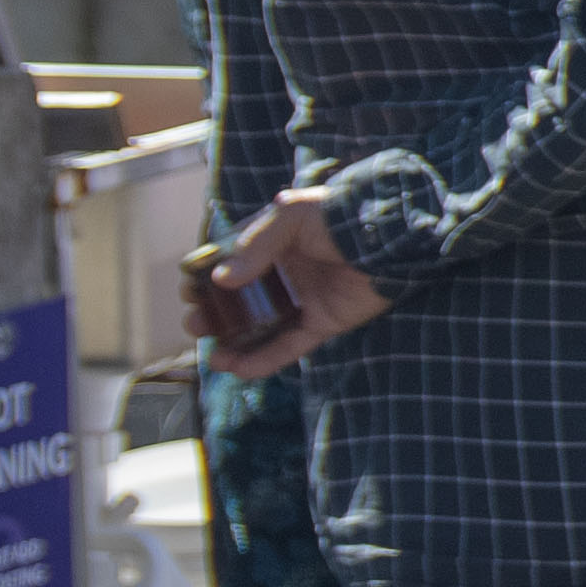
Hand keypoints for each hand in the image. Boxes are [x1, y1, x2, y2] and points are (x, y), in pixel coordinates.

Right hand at [194, 192, 390, 384]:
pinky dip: (265, 360)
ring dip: (235, 345)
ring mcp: (305, 300)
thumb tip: (223, 279)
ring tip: (214, 358)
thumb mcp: (294, 217)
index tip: (189, 292)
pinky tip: (239, 369)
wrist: (396, 238)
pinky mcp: (325, 323)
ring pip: (262, 328)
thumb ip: (257, 244)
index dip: (207, 280)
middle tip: (196, 325)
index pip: (231, 265)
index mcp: (275, 244)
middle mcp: (286, 274)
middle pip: (240, 301)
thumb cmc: (343, 217)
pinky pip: (290, 345)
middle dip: (214, 316)